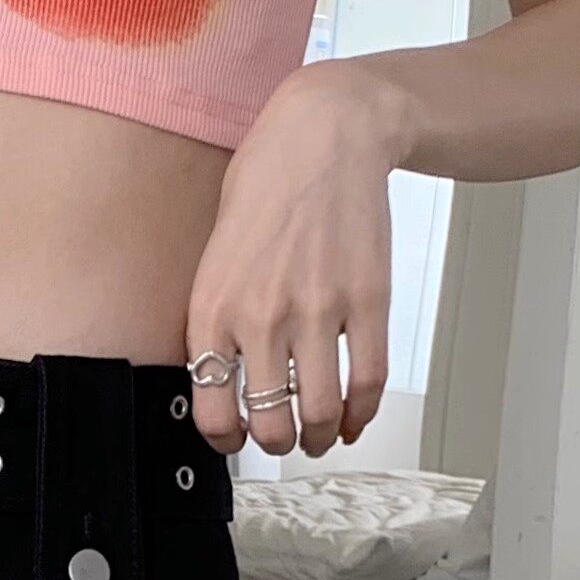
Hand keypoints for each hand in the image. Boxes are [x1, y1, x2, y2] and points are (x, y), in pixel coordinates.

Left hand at [185, 62, 407, 458]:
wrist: (324, 135)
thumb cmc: (264, 187)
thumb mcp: (213, 257)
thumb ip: (215, 319)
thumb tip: (219, 380)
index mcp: (214, 310)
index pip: (212, 410)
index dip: (224, 441)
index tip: (233, 440)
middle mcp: (262, 317)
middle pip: (269, 423)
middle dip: (276, 444)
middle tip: (281, 439)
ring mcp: (318, 311)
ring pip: (321, 413)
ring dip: (320, 438)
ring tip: (318, 435)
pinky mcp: (367, 301)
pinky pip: (367, 382)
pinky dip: (361, 414)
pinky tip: (353, 417)